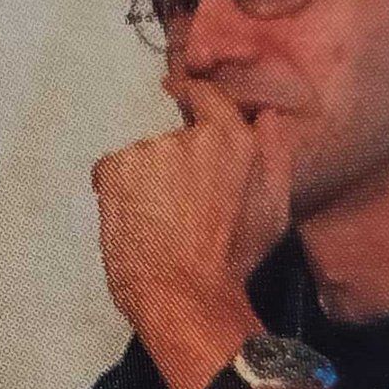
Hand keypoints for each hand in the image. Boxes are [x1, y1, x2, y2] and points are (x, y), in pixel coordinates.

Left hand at [91, 79, 291, 388]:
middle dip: (175, 165)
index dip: (193, 96)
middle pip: (174, 138)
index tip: (181, 92)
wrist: (185, 295)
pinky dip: (119, 193)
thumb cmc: (231, 261)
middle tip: (181, 209)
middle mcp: (188, 136)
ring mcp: (148, 150)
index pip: (207, 96)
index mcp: (232, 139)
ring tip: (161, 223)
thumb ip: (275, 154)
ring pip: (143, 158)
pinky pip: (113, 173)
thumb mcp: (274, 209)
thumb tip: (266, 116)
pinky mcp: (115, 168)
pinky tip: (138, 223)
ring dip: (147, 182)